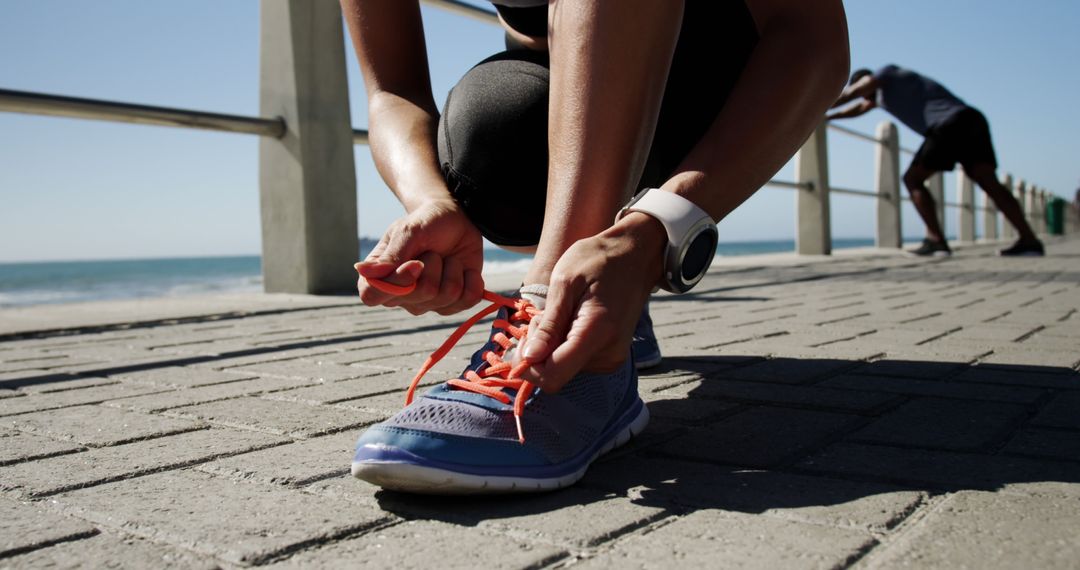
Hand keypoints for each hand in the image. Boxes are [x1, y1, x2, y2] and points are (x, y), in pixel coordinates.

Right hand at [355, 199, 484, 314]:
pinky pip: (467, 301)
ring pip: (446, 298)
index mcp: (379, 277)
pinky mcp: (452, 304)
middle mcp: (400, 296)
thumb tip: (361, 270)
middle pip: (419, 296)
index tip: (415, 263)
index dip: (397, 282)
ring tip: (446, 257)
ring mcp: (427, 303)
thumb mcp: (408, 232)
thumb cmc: (425, 222)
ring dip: (452, 269)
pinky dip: (472, 279)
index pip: (372, 296)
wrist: (454, 220)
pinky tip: (464, 269)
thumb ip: (391, 256)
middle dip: (433, 266)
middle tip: (432, 250)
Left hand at [520, 213, 665, 392]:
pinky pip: (576, 361)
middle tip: (547, 314)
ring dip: (553, 344)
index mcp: (597, 333)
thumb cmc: (597, 260)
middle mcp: (609, 354)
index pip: (554, 375)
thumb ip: (549, 325)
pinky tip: (573, 320)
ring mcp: (613, 358)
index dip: (528, 366)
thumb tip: (529, 359)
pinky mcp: (612, 357)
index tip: (522, 341)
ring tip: (564, 312)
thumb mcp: (564, 283)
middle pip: (556, 372)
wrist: (635, 256)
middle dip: (540, 348)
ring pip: (564, 367)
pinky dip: (565, 344)